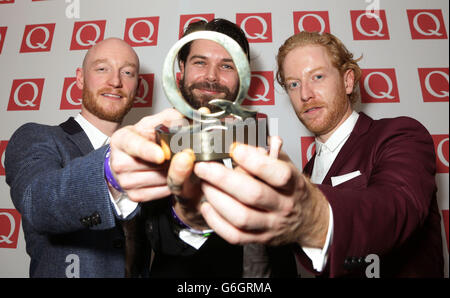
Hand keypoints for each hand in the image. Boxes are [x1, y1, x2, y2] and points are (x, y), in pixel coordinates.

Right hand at [109, 108, 183, 201]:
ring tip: (174, 163)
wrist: (130, 159)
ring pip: (160, 180)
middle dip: (171, 161)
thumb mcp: (156, 123)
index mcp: (122, 139)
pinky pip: (161, 192)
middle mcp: (119, 162)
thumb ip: (175, 117)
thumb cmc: (144, 138)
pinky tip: (170, 174)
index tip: (162, 155)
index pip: (134, 145)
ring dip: (173, 172)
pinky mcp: (134, 195)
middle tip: (182, 154)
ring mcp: (125, 181)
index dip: (148, 150)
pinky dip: (171, 184)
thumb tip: (201, 113)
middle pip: (152, 165)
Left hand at [193, 142, 329, 247]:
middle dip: (223, 179)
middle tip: (204, 166)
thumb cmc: (293, 190)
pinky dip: (216, 221)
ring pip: (241, 217)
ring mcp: (271, 225)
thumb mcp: (289, 166)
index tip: (234, 148)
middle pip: (253, 195)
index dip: (254, 161)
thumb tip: (258, 135)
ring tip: (204, 184)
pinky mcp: (259, 239)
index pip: (277, 174)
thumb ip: (271, 152)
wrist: (308, 220)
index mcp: (292, 184)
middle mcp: (283, 206)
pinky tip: (207, 205)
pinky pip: (234, 235)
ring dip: (217, 199)